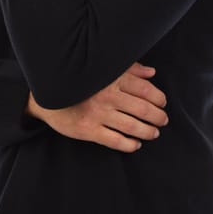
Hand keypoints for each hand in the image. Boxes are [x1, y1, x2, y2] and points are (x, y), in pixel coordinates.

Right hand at [25, 63, 167, 152]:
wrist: (49, 94)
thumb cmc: (81, 80)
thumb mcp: (104, 69)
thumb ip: (129, 69)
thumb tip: (151, 72)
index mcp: (112, 78)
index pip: (145, 89)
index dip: (158, 98)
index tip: (163, 102)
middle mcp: (107, 95)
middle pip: (142, 109)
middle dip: (157, 116)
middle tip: (163, 120)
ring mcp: (98, 114)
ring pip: (132, 126)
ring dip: (147, 131)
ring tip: (154, 133)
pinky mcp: (89, 130)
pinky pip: (115, 141)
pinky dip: (129, 144)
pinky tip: (136, 144)